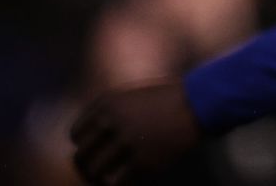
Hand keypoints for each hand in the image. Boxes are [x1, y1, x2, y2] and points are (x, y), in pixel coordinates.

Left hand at [68, 81, 201, 184]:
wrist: (200, 102)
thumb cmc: (167, 101)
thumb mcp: (132, 98)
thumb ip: (109, 115)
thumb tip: (87, 145)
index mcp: (107, 104)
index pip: (76, 134)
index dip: (84, 146)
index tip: (98, 151)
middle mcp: (113, 121)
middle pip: (81, 156)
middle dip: (88, 167)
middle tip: (98, 173)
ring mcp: (128, 141)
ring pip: (95, 172)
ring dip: (100, 180)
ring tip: (110, 180)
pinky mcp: (144, 160)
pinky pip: (117, 182)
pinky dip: (119, 184)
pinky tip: (128, 180)